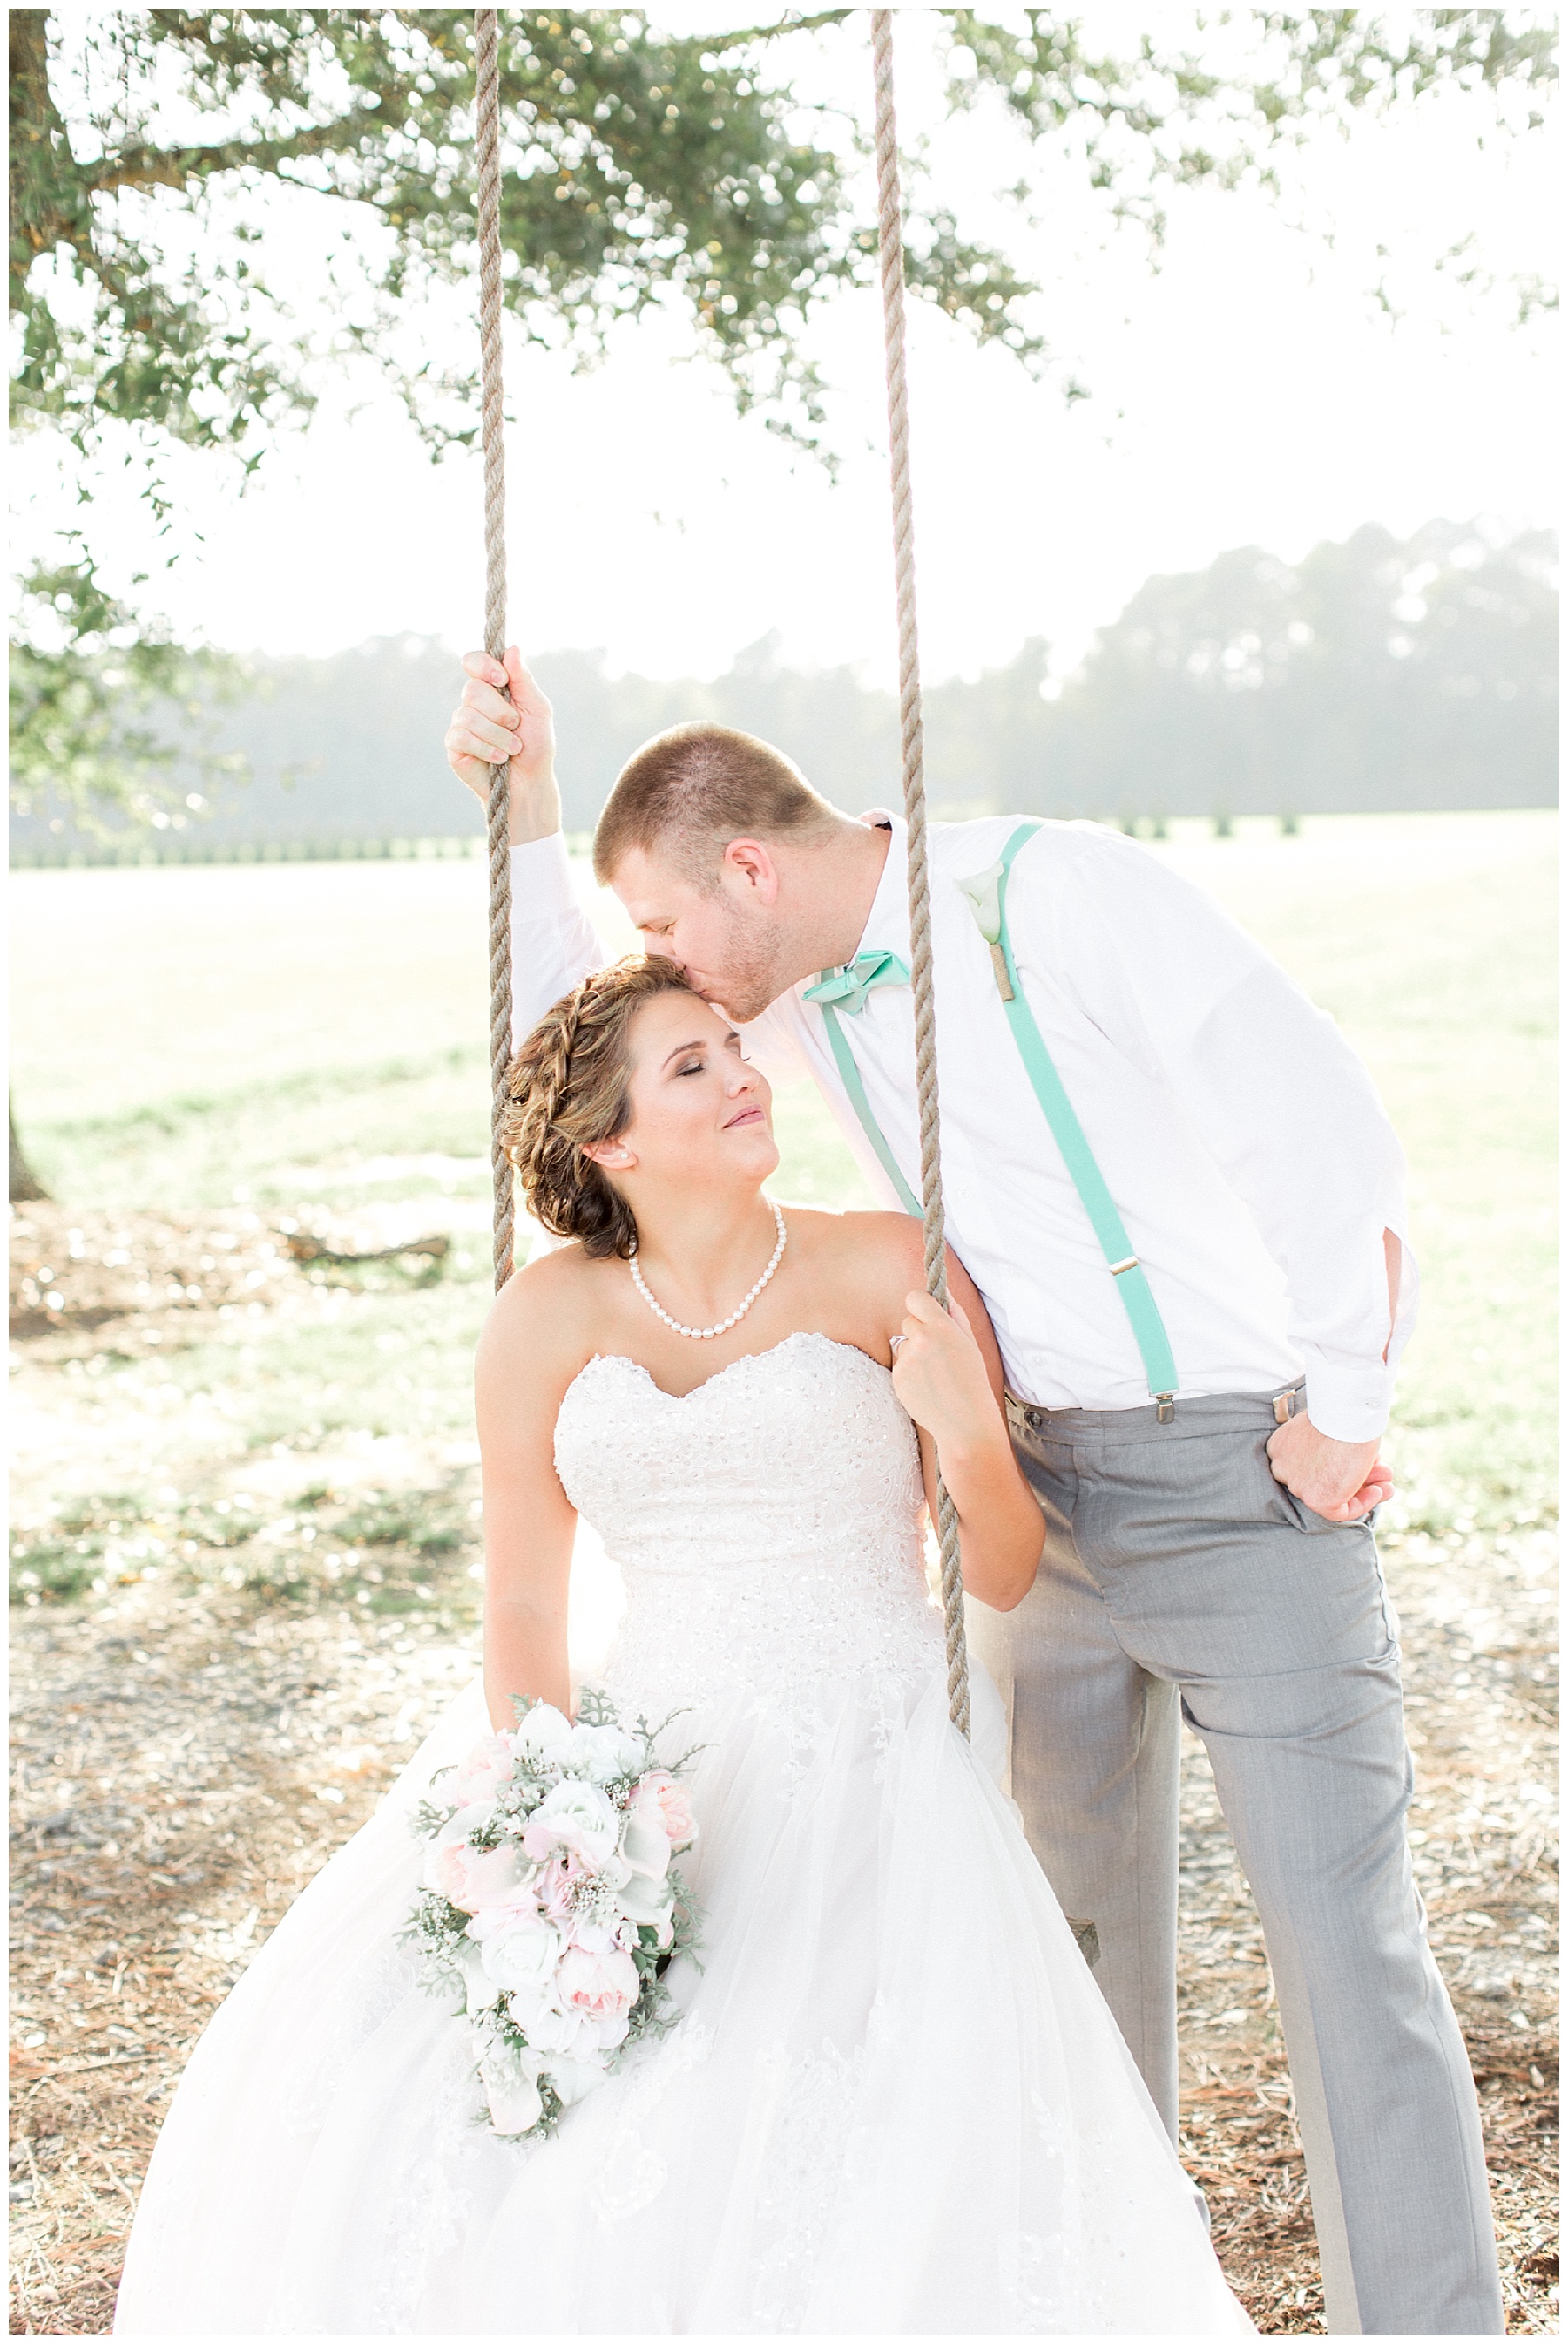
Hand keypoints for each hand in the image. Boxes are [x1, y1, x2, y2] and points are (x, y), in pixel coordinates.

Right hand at [444, 647, 560, 843]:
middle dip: (500, 711)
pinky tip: (498, 758)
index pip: (473, 661)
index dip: (483, 666)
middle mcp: (473, 702)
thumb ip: (523, 680)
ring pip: (468, 716)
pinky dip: (485, 748)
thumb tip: (513, 648)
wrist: (530, 783)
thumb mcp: (537, 709)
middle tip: (516, 726)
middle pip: (472, 690)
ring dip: (498, 735)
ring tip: (512, 749)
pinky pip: (462, 737)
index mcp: (492, 687)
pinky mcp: (454, 746)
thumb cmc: (536, 745)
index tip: (502, 680)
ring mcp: (461, 723)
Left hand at [890, 1290, 1005, 1463]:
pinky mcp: (898, 1378)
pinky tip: (927, 1386)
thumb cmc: (972, 1382)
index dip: (919, 1304)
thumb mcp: (970, 1344)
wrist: (965, 1422)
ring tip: (935, 1374)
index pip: (915, 1297)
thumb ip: (955, 1315)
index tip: (925, 1312)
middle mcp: (922, 1340)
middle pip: (907, 1321)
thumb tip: (943, 1293)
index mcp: (942, 1327)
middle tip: (938, 1353)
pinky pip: (899, 1365)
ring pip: (902, 1344)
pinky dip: (910, 1373)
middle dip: (919, 1332)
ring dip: (913, 1354)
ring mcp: (907, 1360)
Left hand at [1266, 1411, 1393, 1522]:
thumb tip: (1348, 1469)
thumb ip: (1331, 1452)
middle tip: (1381, 1471)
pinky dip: (1363, 1504)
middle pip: (1323, 1480)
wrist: (1348, 1415)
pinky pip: (1341, 1511)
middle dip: (1356, 1476)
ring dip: (1366, 1489)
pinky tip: (1378, 1490)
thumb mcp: (1329, 1431)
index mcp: (1282, 1448)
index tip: (1361, 1462)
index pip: (1310, 1466)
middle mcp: (1283, 1468)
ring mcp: (1298, 1485)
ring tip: (1387, 1481)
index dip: (1340, 1466)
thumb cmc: (1341, 1413)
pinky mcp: (1316, 1500)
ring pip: (1333, 1495)